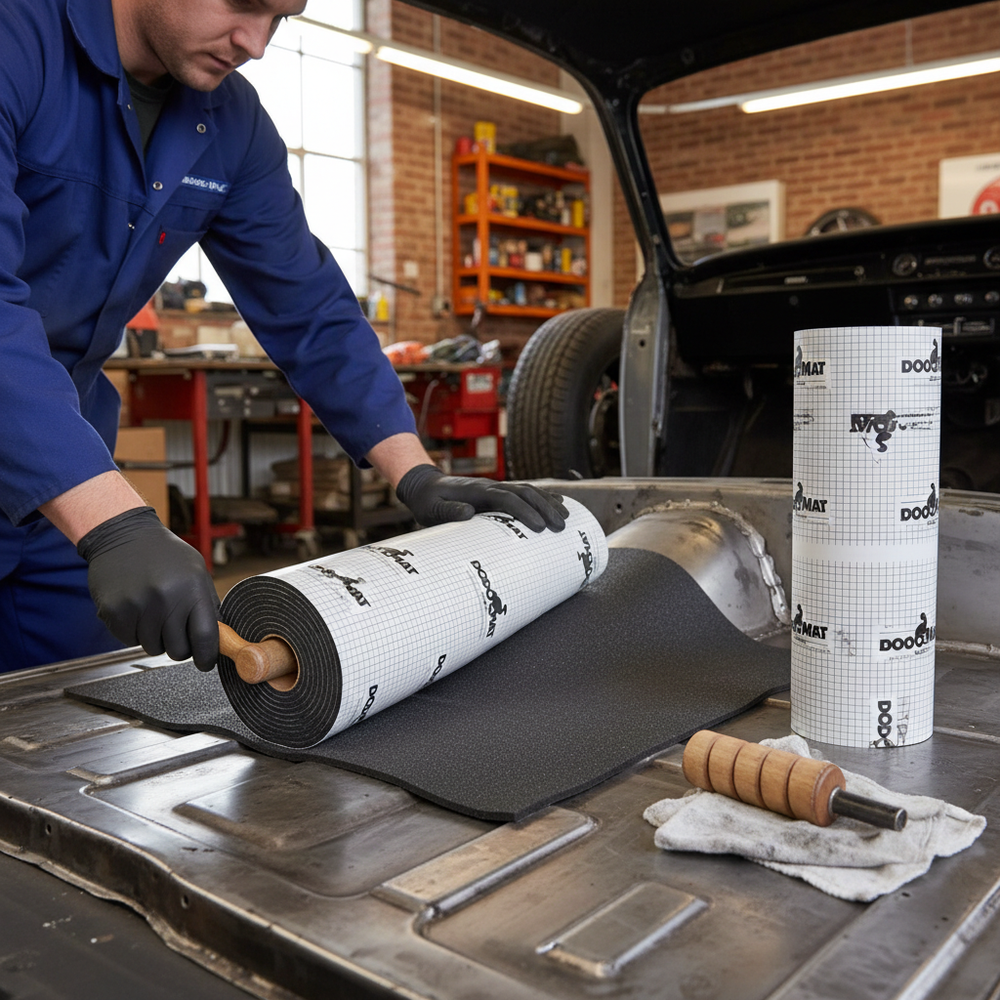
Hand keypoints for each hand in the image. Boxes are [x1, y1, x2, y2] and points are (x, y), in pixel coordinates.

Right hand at [77, 507, 219, 669]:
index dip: (207, 657)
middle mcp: (166, 599)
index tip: (206, 663)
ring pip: (153, 648)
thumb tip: (220, 638)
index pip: (205, 637)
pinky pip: (129, 640)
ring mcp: (138, 606)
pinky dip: (134, 631)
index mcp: (192, 589)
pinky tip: (135, 608)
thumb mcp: (196, 572)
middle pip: (178, 650)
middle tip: (174, 628)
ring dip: (155, 637)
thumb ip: (208, 605)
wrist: (124, 535)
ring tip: (153, 611)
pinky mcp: (114, 611)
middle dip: (179, 646)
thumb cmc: (164, 555)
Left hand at [395, 464, 567, 531]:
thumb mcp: (432, 509)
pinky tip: (557, 504)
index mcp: (478, 490)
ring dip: (548, 503)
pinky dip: (542, 498)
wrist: (425, 487)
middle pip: (525, 493)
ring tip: (566, 517)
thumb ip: (448, 511)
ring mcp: (496, 488)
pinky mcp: (497, 493)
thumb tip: (467, 513)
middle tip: (561, 526)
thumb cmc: (429, 501)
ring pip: (528, 491)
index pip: (507, 499)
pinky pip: (524, 493)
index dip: (524, 511)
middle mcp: (491, 486)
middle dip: (545, 508)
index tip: (540, 527)